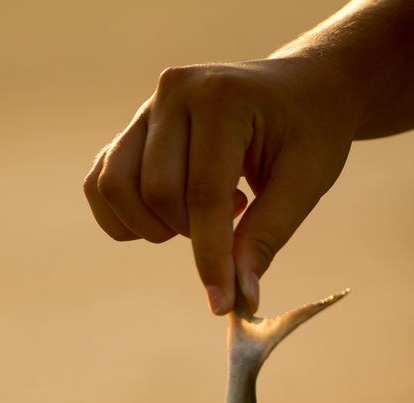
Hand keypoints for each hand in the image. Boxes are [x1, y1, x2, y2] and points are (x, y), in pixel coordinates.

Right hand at [83, 57, 356, 314]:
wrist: (303, 88)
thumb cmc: (311, 132)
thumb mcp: (304, 184)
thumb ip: (266, 238)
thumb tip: (240, 298)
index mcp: (221, 98)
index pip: (203, 194)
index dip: (210, 258)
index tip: (221, 304)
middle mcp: (174, 92)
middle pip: (157, 194)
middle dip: (191, 234)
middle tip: (235, 218)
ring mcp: (147, 107)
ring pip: (116, 188)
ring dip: (152, 224)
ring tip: (200, 214)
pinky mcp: (133, 128)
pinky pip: (102, 182)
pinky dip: (125, 215)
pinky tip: (170, 213)